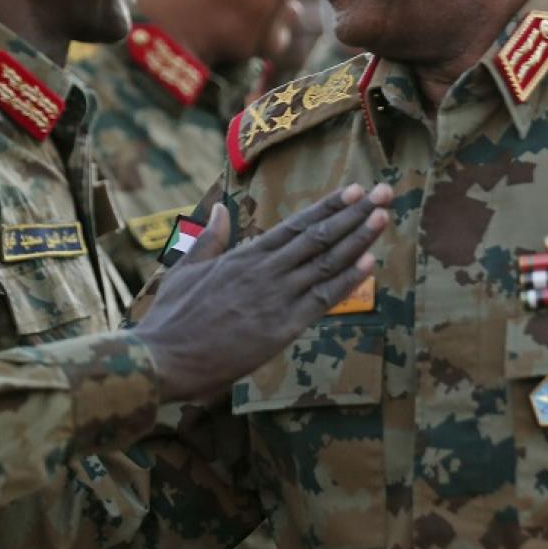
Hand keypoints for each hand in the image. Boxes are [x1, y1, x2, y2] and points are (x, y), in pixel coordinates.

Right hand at [133, 183, 390, 401]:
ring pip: (325, 263)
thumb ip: (209, 239)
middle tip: (384, 193)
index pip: (295, 224)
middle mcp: (265, 271)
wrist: (164, 358)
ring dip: (358, 239)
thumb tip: (221, 208)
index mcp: (244, 256)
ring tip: (383, 217)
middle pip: (318, 236)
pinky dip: (347, 281)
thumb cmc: (172, 318)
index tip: (353, 190)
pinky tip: (369, 263)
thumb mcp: (186, 269)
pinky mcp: (281, 328)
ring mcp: (275, 298)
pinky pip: (322, 300)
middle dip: (354, 214)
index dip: (328, 206)